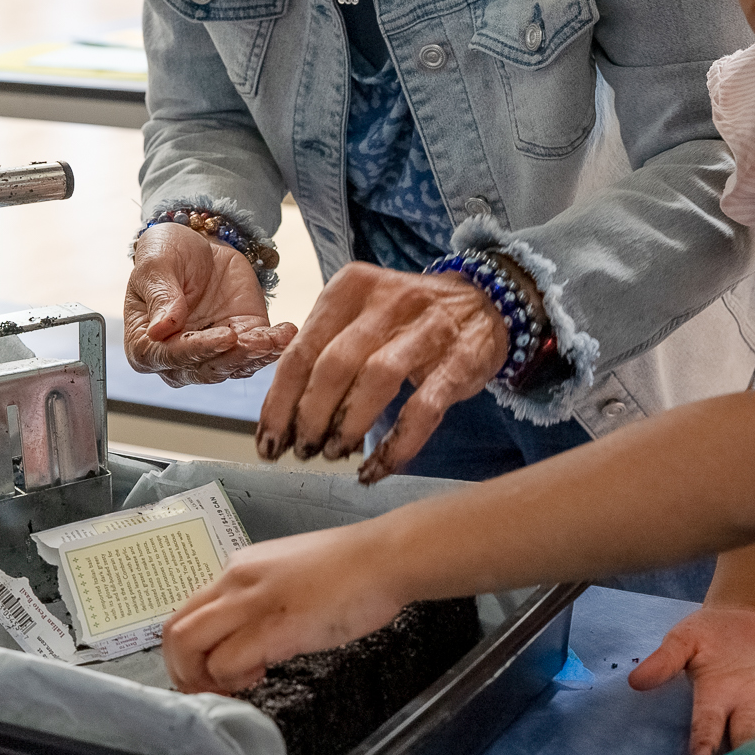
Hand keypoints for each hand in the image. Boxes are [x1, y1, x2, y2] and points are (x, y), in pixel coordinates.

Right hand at [124, 222, 296, 385]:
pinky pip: (258, 353)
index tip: (225, 337)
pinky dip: (274, 346)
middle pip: (206, 368)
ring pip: (235, 366)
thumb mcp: (156, 265)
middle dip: (233, 356)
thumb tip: (159, 330)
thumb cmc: (166, 255)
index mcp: (145, 345)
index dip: (198, 349)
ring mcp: (212, 354)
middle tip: (254, 341)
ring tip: (273, 339)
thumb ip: (160, 296)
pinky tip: (285, 334)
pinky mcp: (242, 343)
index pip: (171, 356)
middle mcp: (177, 360)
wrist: (199, 247)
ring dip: (256, 355)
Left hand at [162, 524, 404, 693]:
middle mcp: (235, 580)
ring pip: (187, 644)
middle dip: (182, 670)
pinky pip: (224, 662)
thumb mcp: (292, 575)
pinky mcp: (271, 626)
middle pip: (175, 629)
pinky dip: (232, 679)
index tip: (213, 668)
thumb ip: (265, 598)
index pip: (190, 610)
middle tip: (211, 688)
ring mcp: (250, 602)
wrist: (384, 557)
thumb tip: (256, 632)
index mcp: (240, 567)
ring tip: (236, 685)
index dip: (192, 648)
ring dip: (201, 678)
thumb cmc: (353, 568)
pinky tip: (262, 674)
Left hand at [256, 262, 508, 480]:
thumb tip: (280, 408)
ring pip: (377, 380)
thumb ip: (322, 345)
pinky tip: (378, 467)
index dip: (280, 401)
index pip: (301, 349)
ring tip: (335, 453)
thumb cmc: (408, 317)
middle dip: (310, 417)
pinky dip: (397, 443)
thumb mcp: (361, 312)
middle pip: (334, 365)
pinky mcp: (460, 360)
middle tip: (302, 449)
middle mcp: (388, 302)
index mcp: (351, 287)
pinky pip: (424, 408)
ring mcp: (428, 329)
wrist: (485, 303)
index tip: (269, 438)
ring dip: (349, 425)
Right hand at [629, 604, 754, 754]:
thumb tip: (636, 680)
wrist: (746, 617)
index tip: (700, 751)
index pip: (707, 724)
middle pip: (746, 736)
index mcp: (714, 699)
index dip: (704, 737)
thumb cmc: (709, 634)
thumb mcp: (683, 640)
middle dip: (747, 749)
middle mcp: (744, 710)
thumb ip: (665, 660)